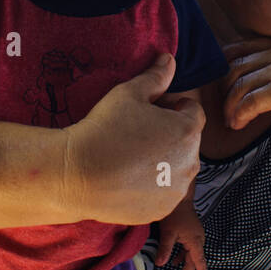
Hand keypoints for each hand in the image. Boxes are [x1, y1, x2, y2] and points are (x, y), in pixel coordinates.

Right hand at [64, 54, 205, 225]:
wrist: (77, 176)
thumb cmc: (104, 130)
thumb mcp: (128, 93)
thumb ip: (155, 77)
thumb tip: (170, 59)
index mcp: (188, 130)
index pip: (193, 111)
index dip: (172, 106)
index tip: (148, 110)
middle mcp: (191, 162)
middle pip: (188, 140)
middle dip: (170, 133)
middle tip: (137, 132)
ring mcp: (177, 190)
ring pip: (178, 167)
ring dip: (164, 160)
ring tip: (132, 157)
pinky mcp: (163, 210)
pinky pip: (165, 192)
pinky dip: (153, 185)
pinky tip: (128, 178)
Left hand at [156, 203, 208, 269]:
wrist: (179, 196)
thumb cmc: (174, 213)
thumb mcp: (167, 232)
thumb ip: (165, 249)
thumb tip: (160, 264)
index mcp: (194, 241)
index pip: (199, 262)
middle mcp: (198, 239)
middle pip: (194, 260)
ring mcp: (195, 234)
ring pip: (191, 254)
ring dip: (184, 264)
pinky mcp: (191, 231)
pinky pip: (188, 247)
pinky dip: (182, 255)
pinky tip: (174, 259)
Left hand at [221, 37, 270, 129]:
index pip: (239, 48)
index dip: (225, 66)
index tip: (224, 85)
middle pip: (233, 67)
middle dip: (223, 89)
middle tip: (225, 106)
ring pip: (238, 86)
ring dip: (229, 106)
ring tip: (231, 121)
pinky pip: (250, 101)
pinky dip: (239, 114)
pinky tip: (239, 124)